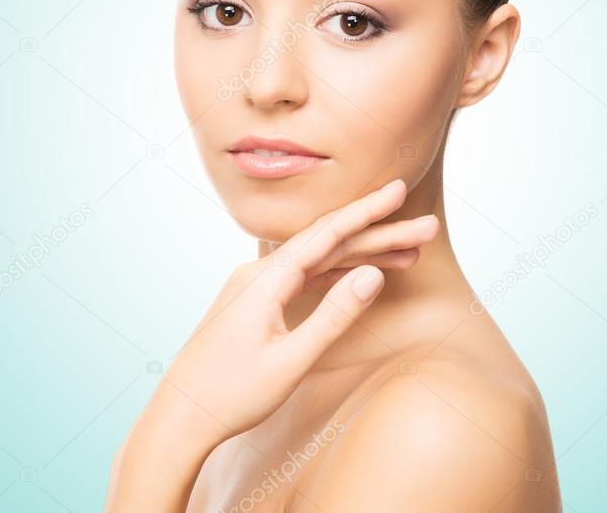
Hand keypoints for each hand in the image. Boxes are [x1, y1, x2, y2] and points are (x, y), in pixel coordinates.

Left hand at [153, 177, 438, 446]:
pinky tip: (364, 275)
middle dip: (379, 235)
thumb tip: (372, 275)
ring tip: (409, 255)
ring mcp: (256, 287)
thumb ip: (334, 316)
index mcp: (265, 279)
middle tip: (426, 228)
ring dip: (362, 257)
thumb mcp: (291, 360)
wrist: (180, 415)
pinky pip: (303, 279)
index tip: (399, 190)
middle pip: (329, 245)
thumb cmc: (231, 393)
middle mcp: (259, 273)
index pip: (327, 234)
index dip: (368, 212)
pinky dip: (336, 277)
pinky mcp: (256, 304)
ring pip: (319, 262)